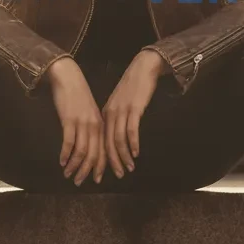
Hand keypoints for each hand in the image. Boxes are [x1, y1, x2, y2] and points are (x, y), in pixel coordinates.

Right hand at [47, 57, 104, 185]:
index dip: (100, 167)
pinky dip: (66, 155)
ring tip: (68, 175)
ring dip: (75, 166)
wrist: (68, 77)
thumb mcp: (89, 113)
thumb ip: (91, 128)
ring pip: (82, 152)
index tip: (97, 180)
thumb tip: (89, 146)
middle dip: (87, 171)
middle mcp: (94, 126)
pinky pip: (69, 142)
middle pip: (94, 154)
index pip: (103, 151)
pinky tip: (62, 162)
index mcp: (101, 125)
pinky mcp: (69, 120)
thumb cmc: (77, 95)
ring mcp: (82, 123)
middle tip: (79, 182)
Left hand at [102, 50, 164, 176]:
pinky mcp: (133, 108)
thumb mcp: (120, 103)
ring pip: (118, 139)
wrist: (142, 68)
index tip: (105, 171)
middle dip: (112, 161)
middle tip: (117, 175)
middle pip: (107, 143)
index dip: (103, 158)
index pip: (101, 141)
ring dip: (124, 156)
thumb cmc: (133, 87)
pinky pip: (131, 130)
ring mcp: (122, 111)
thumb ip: (116, 118)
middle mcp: (110, 114)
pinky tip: (136, 153)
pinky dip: (133, 143)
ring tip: (129, 168)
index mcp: (105, 114)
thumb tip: (116, 137)